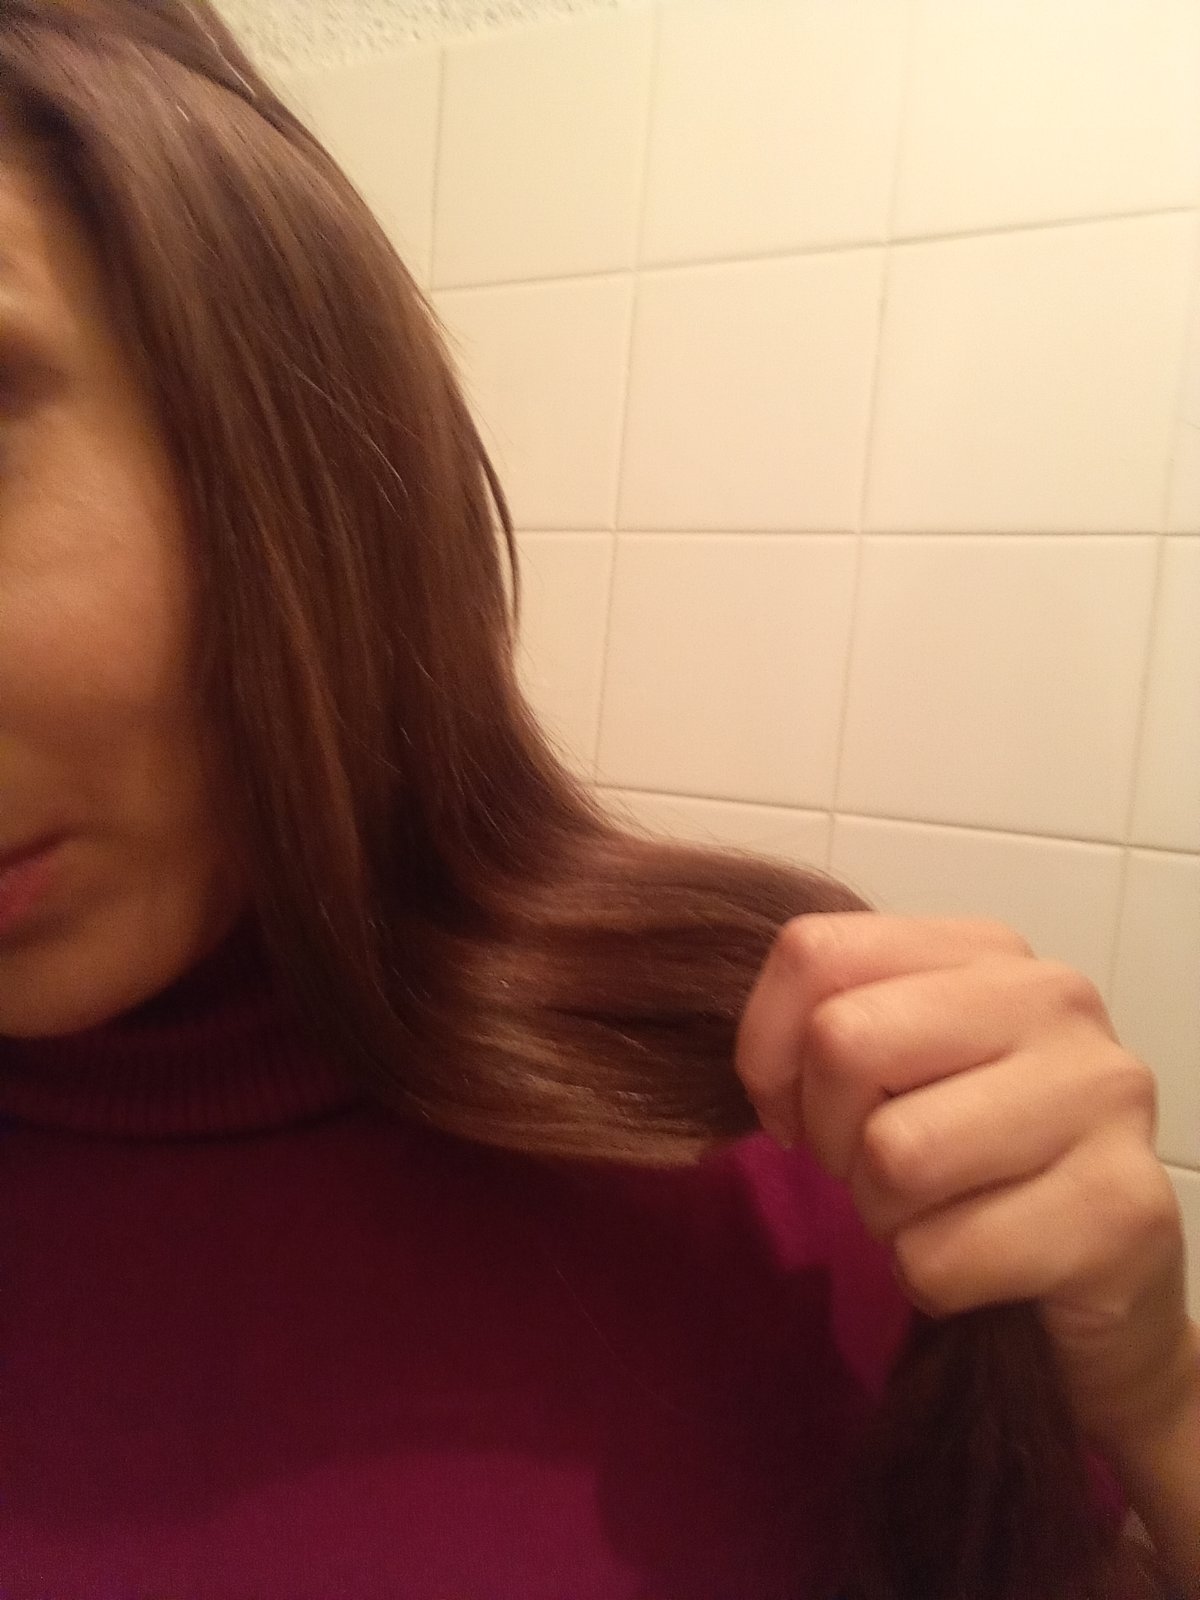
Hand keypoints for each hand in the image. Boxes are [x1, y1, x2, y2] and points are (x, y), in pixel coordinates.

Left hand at [733, 913, 1197, 1456]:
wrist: (1103, 1276)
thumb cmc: (975, 1161)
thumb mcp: (899, 1066)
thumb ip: (827, 1026)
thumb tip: (766, 1070)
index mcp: (986, 951)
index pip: (816, 952)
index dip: (769, 1048)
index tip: (791, 1109)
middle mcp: (1054, 998)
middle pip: (846, 1042)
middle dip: (829, 1135)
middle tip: (872, 1171)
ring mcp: (1101, 1095)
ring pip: (895, 1156)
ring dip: (883, 1215)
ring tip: (932, 1215)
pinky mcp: (1123, 1207)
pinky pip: (942, 1256)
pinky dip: (931, 1280)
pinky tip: (981, 1266)